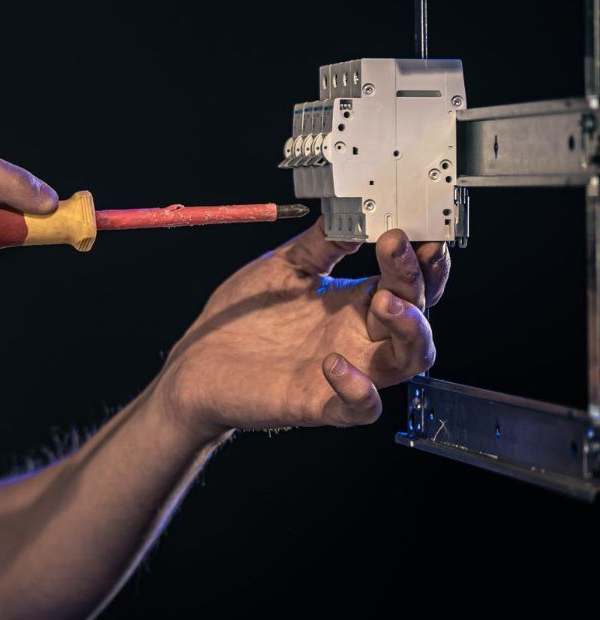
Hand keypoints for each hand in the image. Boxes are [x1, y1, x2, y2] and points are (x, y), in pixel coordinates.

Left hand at [154, 215, 450, 440]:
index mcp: (355, 302)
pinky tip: (332, 361)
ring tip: (386, 300)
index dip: (421, 260)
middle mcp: (360, 337)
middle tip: (397, 247)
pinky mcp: (321, 403)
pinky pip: (361, 407)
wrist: (199, 363)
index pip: (407, 282)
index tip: (418, 230)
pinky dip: (358, 388)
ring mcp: (347, 371)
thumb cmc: (244, 317)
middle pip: (418, 315)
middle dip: (418, 281)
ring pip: (409, 360)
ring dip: (411, 330)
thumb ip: (319, 243)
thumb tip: (350, 213)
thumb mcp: (283, 267)